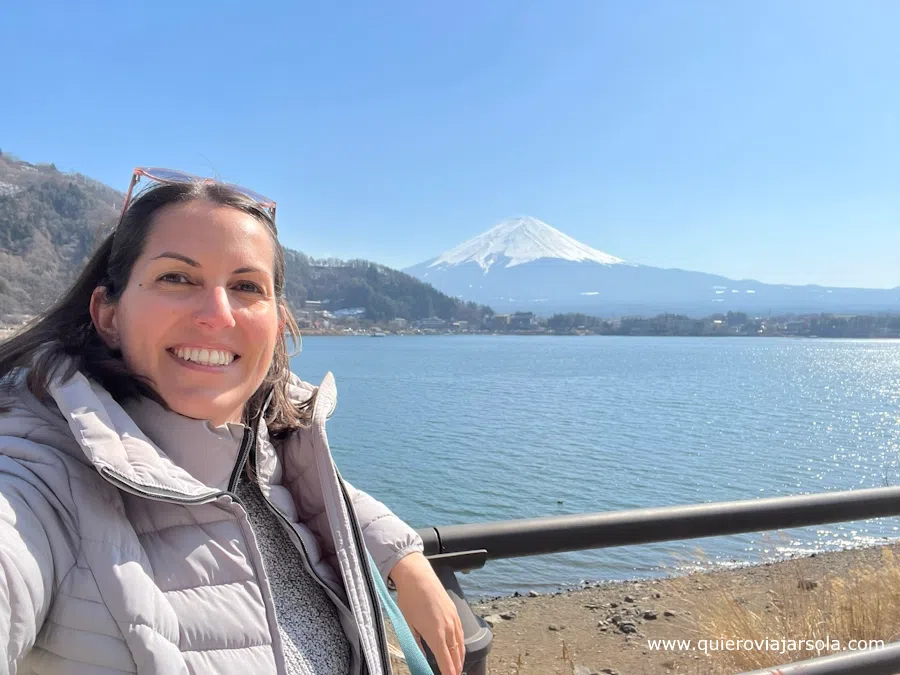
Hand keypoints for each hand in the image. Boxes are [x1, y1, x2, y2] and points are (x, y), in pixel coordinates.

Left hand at [390, 552, 464, 674]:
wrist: (418, 576)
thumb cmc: (410, 600)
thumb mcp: (408, 624)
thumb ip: (416, 643)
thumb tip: (421, 657)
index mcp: (435, 634)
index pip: (445, 660)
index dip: (448, 673)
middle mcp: (448, 628)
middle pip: (456, 654)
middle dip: (456, 668)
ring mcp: (453, 619)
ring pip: (461, 644)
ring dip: (460, 657)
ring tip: (458, 667)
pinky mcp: (454, 611)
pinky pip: (461, 632)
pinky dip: (461, 643)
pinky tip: (458, 647)